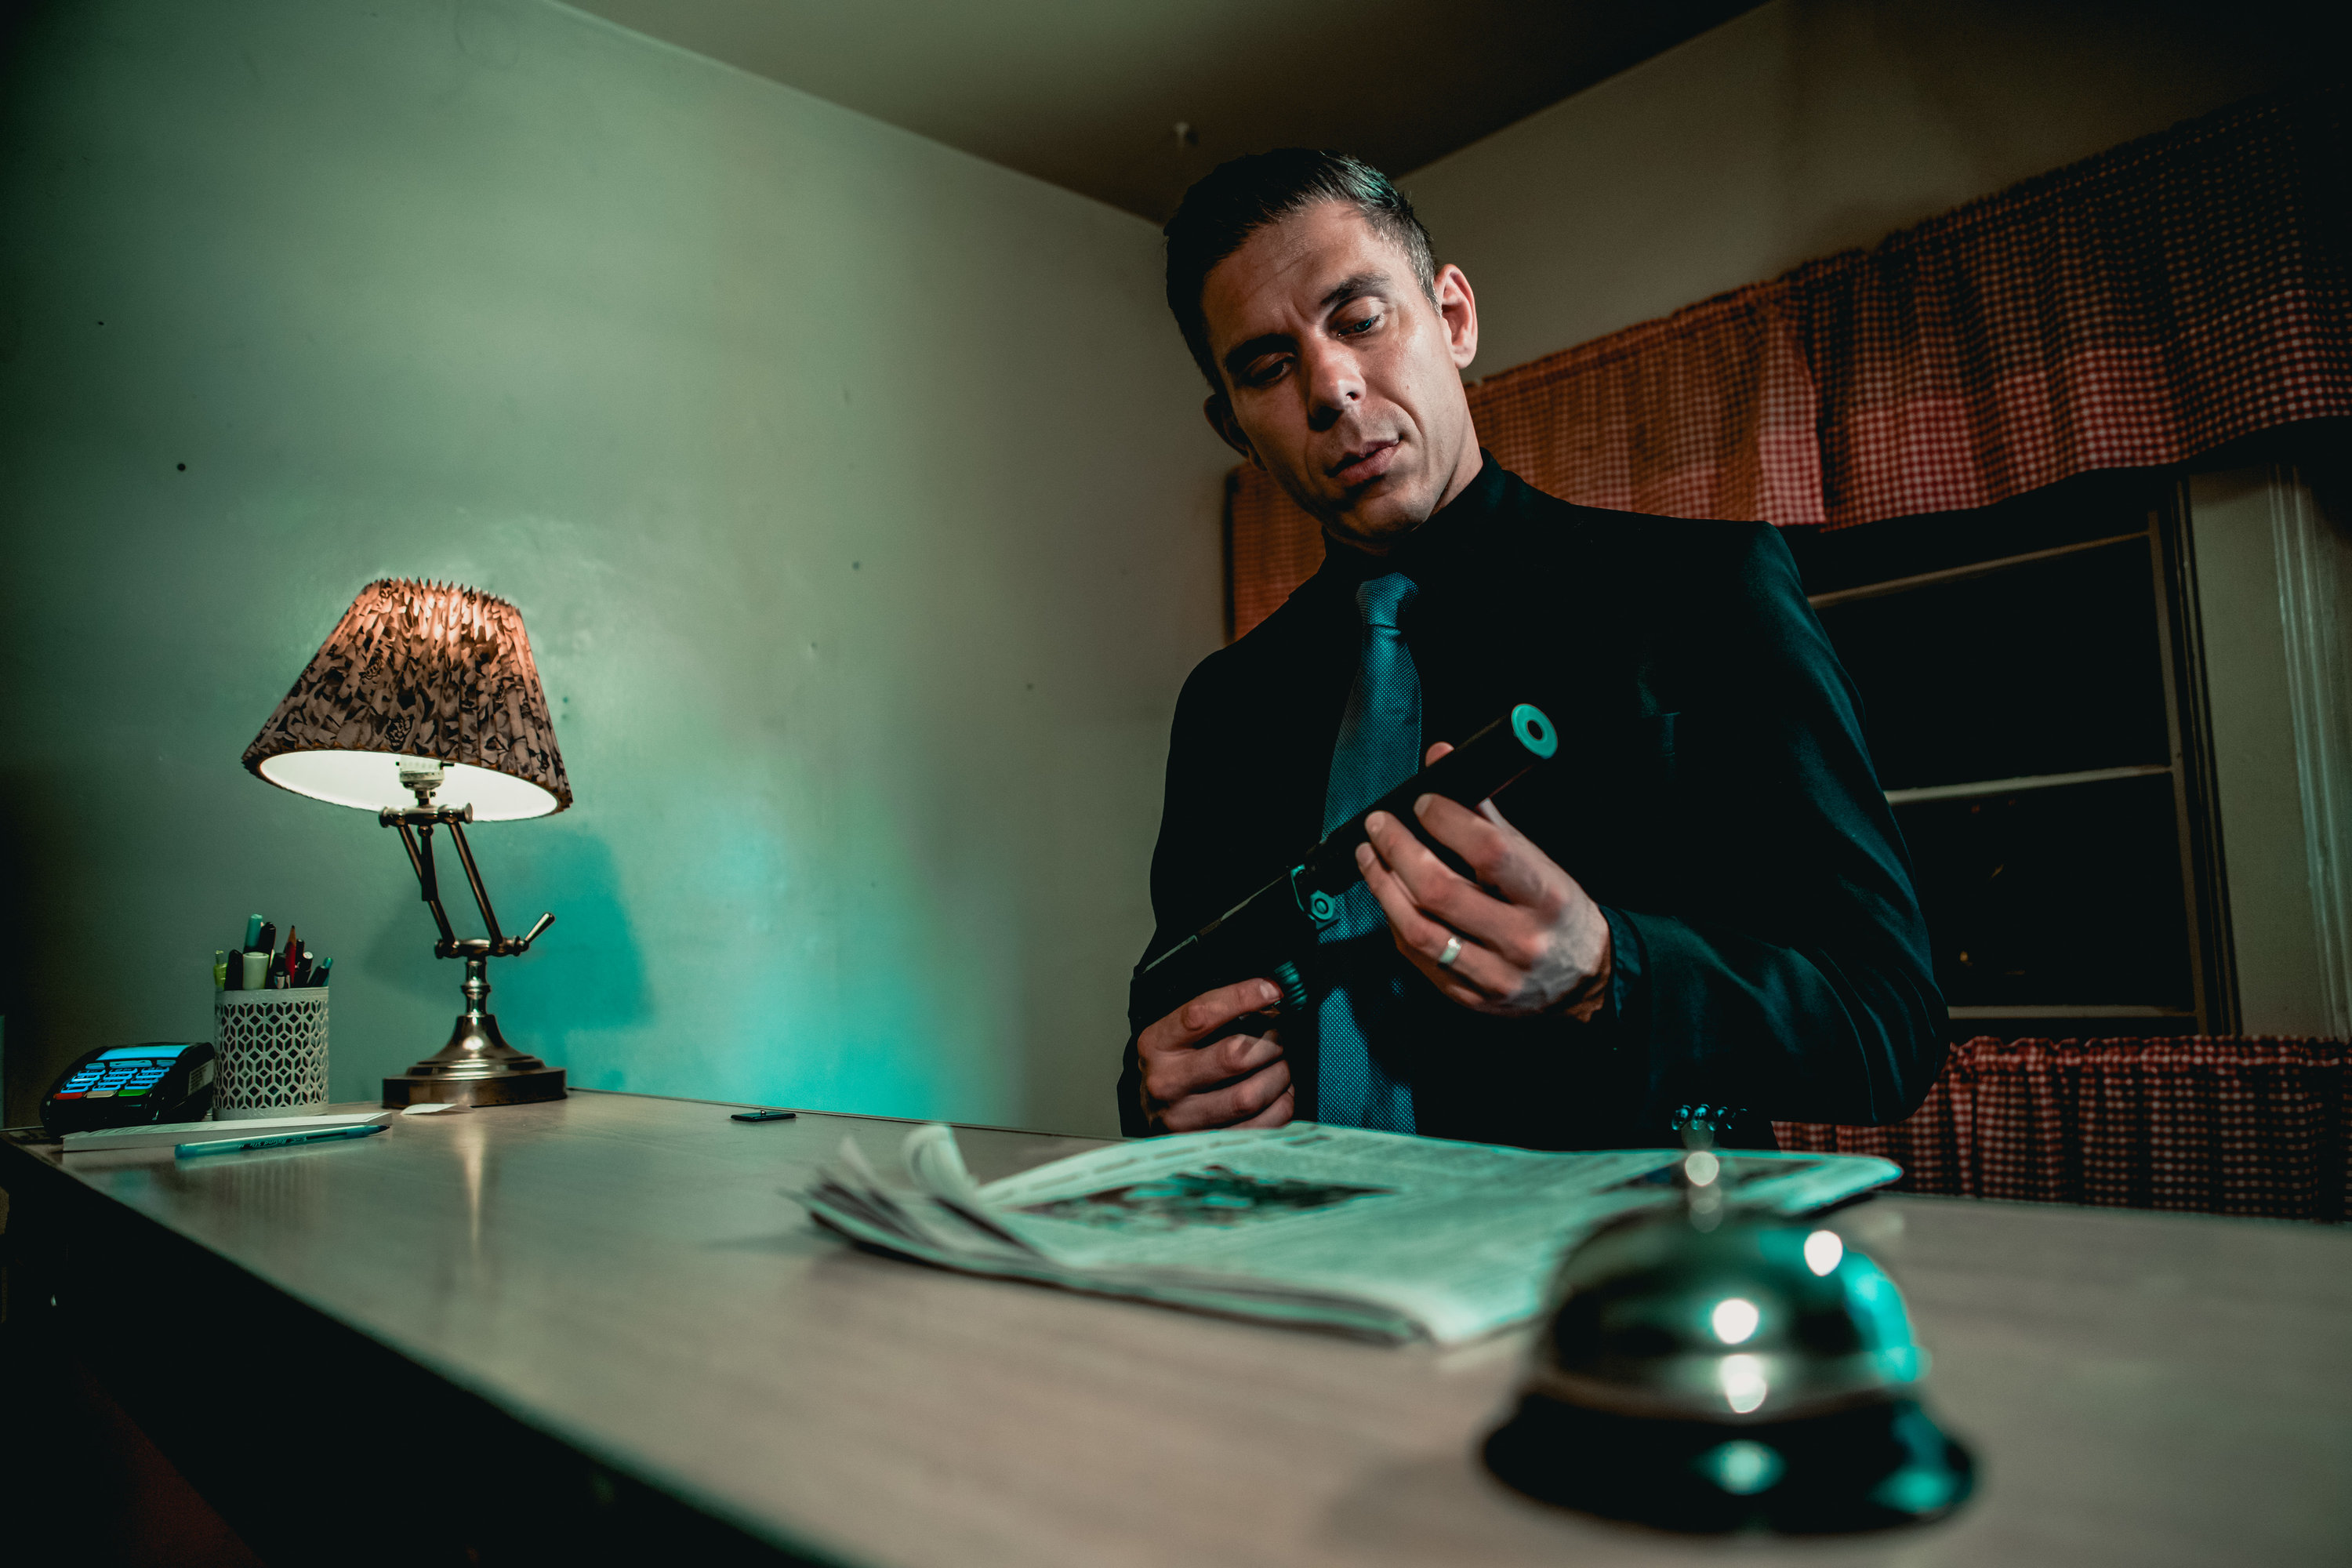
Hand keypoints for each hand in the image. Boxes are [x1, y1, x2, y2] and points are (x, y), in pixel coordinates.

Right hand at [1136, 977, 1295, 1132]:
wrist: (1154, 1114)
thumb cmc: (1179, 1065)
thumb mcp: (1182, 1034)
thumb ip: (1220, 1014)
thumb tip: (1273, 994)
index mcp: (1156, 1045)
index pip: (1201, 1014)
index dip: (1243, 997)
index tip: (1273, 989)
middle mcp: (1165, 1083)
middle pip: (1234, 1056)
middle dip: (1270, 1042)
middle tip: (1281, 1036)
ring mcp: (1183, 1120)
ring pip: (1250, 1095)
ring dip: (1280, 1076)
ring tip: (1282, 1065)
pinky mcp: (1207, 1145)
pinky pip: (1261, 1126)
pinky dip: (1281, 1105)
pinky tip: (1280, 1093)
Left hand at [1354, 741, 1612, 1019]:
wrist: (1585, 978)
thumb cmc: (1556, 910)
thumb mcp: (1538, 862)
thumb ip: (1487, 815)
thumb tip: (1441, 760)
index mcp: (1546, 897)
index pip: (1489, 852)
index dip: (1447, 820)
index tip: (1423, 802)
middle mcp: (1522, 940)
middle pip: (1441, 892)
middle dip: (1398, 850)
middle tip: (1379, 825)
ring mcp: (1493, 975)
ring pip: (1418, 930)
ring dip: (1383, 886)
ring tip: (1369, 855)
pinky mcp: (1469, 998)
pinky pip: (1416, 957)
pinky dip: (1394, 920)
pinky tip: (1388, 894)